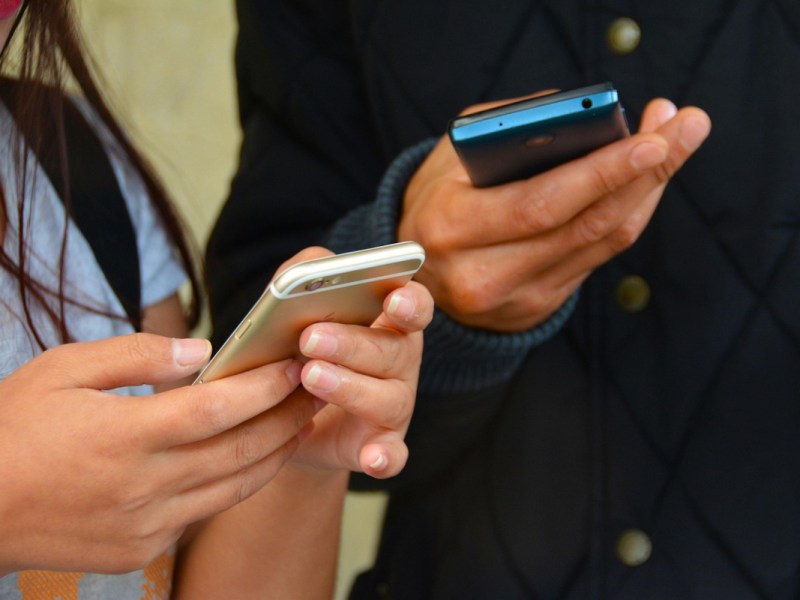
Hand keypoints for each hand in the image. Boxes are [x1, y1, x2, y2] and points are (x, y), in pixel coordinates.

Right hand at [0, 333, 316, 574]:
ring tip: (299, 425)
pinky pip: (204, 511)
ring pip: (234, 487)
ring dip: (275, 455)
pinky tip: (249, 460)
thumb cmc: (13, 429)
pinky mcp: (142, 549)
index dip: (265, 387)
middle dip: (287, 419)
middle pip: (241, 450)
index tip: (294, 366)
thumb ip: (137, 355)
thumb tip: (201, 352)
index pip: (220, 408)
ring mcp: (146, 524)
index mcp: (125, 435)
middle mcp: (144, 485)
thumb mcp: (63, 370)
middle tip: (315, 391)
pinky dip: (235, 483)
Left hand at [293, 278, 432, 478]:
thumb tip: (312, 266)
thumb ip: (305, 276)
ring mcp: (395, 407)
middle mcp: (401, 364)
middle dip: (353, 343)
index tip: (392, 300)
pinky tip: (371, 458)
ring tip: (310, 376)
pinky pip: (392, 455)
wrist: (287, 416)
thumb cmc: (300, 349)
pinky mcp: (381, 446)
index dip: (409, 302)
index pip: (414, 306)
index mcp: (389, 324)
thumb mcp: (297, 308)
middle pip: (394, 351)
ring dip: (351, 388)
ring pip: (388, 398)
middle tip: (310, 338)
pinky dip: (385, 458)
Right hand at [398, 97, 711, 331]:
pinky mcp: (537, 308)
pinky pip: (598, 259)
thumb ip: (508, 129)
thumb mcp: (452, 155)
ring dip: (647, 192)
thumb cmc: (437, 199)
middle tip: (685, 128)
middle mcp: (482, 273)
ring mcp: (513, 299)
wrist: (416, 272)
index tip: (649, 140)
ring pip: (601, 243)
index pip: (540, 204)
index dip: (600, 174)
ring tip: (675, 144)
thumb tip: (584, 118)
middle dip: (644, 174)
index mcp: (452, 227)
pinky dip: (627, 216)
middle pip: (584, 226)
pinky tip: (645, 183)